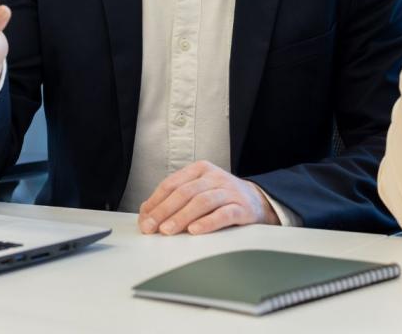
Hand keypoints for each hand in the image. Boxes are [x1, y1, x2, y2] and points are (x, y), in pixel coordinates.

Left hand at [138, 160, 279, 235]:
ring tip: (168, 230)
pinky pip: (224, 213)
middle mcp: (215, 177)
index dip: (156, 201)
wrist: (257, 201)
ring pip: (202, 201)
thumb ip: (173, 199)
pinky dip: (208, 222)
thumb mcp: (197, 191)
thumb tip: (146, 212)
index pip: (173, 183)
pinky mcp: (242, 207)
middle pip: (185, 192)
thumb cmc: (220, 198)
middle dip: (165, 210)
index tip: (144, 219)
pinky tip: (195, 230)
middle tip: (151, 227)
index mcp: (200, 170)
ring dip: (182, 216)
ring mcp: (229, 191)